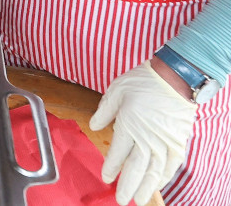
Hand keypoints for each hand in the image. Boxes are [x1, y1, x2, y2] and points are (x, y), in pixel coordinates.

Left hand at [90, 59, 197, 205]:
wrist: (174, 78)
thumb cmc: (143, 81)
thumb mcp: (116, 90)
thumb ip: (104, 111)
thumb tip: (93, 126)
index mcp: (128, 125)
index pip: (118, 153)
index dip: (111, 167)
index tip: (105, 178)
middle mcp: (147, 137)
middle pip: (136, 168)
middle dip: (128, 185)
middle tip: (121, 199)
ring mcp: (164, 141)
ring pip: (155, 170)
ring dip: (146, 186)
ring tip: (139, 199)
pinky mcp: (178, 141)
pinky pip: (172, 164)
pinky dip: (165, 176)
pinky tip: (158, 184)